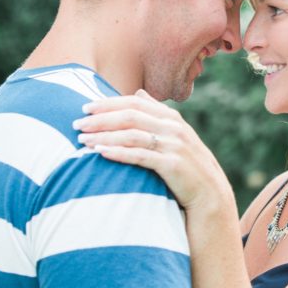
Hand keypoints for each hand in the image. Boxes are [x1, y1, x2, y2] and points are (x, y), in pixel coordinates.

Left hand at [73, 90, 230, 211]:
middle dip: (100, 119)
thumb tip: (137, 92)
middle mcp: (173, 128)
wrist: (210, 194)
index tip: (84, 107)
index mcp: (171, 117)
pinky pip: (140, 156)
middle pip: (130, 116)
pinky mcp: (172, 165)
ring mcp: (174, 146)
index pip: (134, 102)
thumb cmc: (185, 164)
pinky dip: (118, 152)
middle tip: (76, 124)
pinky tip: (100, 153)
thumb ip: (155, 113)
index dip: (108, 103)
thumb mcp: (174, 134)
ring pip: (131, 134)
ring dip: (104, 136)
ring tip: (82, 140)